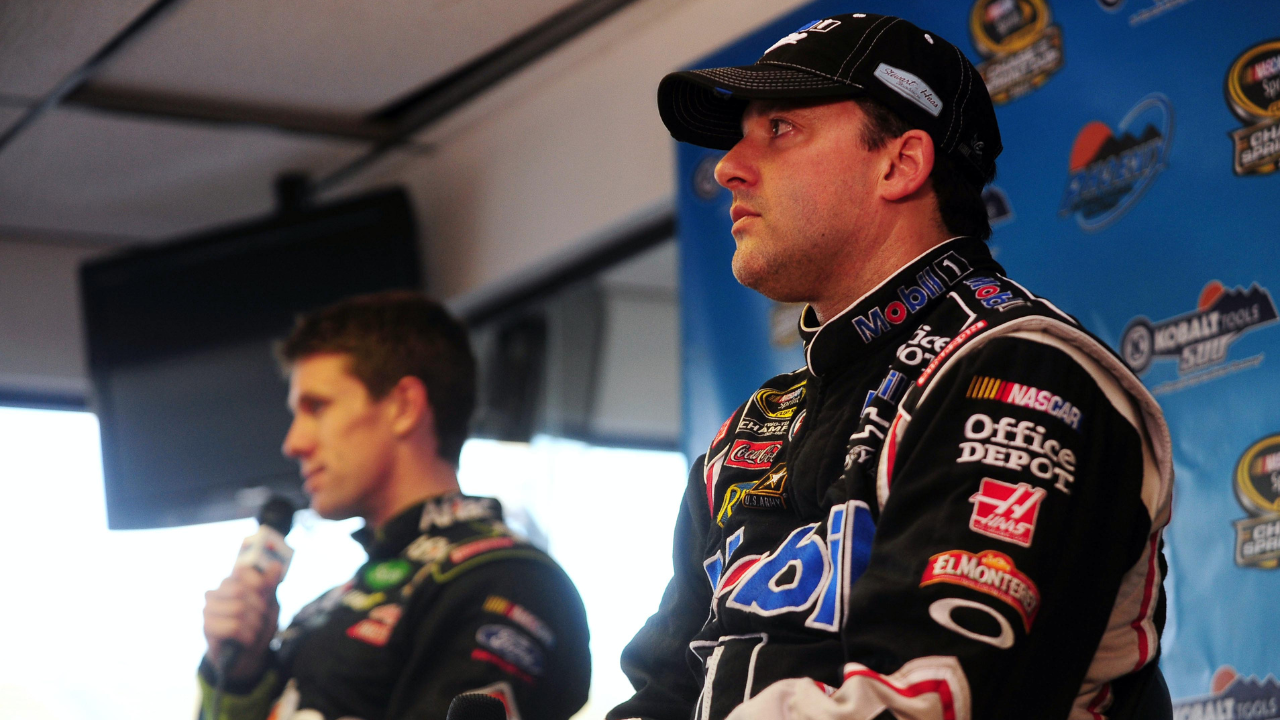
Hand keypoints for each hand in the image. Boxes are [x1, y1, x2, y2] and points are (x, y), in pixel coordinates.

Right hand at [203, 564, 282, 681]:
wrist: (249, 657)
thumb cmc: (258, 627)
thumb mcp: (270, 604)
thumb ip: (270, 585)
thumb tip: (276, 564)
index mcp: (230, 582)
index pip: (242, 570)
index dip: (259, 583)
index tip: (266, 597)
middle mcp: (215, 592)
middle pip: (242, 591)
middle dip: (259, 609)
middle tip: (260, 620)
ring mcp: (208, 610)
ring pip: (238, 609)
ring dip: (254, 624)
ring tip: (253, 631)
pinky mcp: (207, 627)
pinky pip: (233, 626)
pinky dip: (247, 635)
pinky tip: (247, 640)